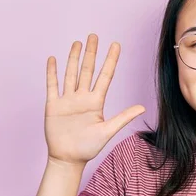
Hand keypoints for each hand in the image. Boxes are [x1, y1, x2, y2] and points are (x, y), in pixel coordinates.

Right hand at [44, 34, 144, 165]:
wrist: (68, 159)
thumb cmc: (88, 148)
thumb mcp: (108, 131)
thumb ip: (123, 117)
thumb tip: (142, 107)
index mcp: (96, 102)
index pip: (105, 76)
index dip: (110, 60)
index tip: (115, 44)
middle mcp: (82, 98)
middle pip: (88, 70)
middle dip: (91, 53)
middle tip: (94, 35)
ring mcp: (67, 100)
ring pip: (71, 73)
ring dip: (73, 58)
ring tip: (77, 43)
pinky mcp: (53, 105)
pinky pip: (52, 85)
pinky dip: (52, 72)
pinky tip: (53, 59)